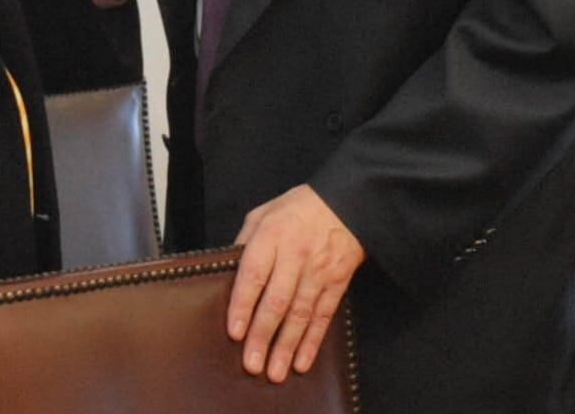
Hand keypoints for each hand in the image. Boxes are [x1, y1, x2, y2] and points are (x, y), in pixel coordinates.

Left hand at [229, 185, 364, 382]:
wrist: (346, 203)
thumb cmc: (297, 208)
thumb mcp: (265, 212)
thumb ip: (246, 239)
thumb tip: (228, 270)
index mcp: (273, 234)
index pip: (254, 274)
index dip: (243, 305)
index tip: (234, 333)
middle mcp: (295, 255)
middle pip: (277, 300)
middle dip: (263, 335)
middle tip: (252, 365)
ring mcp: (318, 271)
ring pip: (300, 314)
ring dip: (287, 346)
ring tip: (275, 372)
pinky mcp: (336, 283)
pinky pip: (323, 316)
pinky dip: (313, 341)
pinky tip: (302, 361)